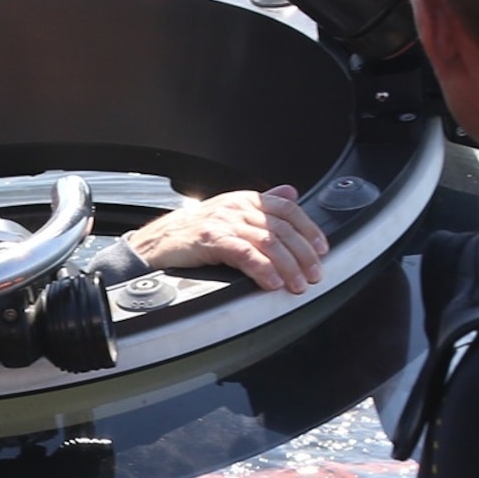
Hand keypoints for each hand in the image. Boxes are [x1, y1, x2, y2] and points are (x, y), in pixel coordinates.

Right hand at [123, 185, 328, 293]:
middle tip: (314, 275)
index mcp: (245, 200)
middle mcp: (237, 207)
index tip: (322, 250)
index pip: (287, 210)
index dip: (308, 229)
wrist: (156, 242)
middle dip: (303, 254)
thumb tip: (291, 193)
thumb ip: (262, 205)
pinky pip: (243, 253)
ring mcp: (224, 222)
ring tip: (297, 284)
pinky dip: (261, 269)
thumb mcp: (231, 212)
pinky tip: (272, 282)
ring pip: (267, 242)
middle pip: (281, 228)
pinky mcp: (210, 239)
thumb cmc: (193, 233)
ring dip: (288, 266)